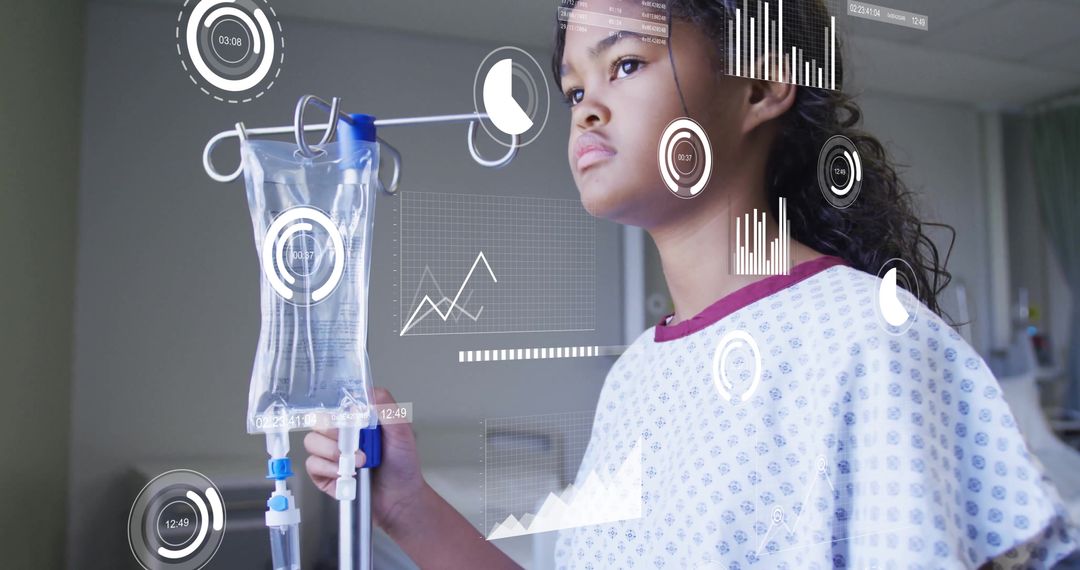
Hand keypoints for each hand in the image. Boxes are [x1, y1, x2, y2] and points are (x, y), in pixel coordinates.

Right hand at [303, 387, 424, 532]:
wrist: (400, 497)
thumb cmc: (402, 464)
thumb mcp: (402, 432)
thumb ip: (387, 410)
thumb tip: (370, 392)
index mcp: (356, 419)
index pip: (335, 404)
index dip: (337, 408)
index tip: (349, 418)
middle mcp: (340, 433)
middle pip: (318, 420)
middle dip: (336, 433)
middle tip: (358, 446)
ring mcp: (329, 453)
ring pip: (312, 442)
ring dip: (334, 453)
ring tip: (358, 463)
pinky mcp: (323, 474)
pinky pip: (312, 465)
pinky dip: (329, 469)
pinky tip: (346, 474)